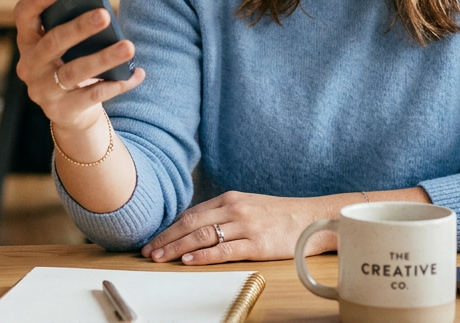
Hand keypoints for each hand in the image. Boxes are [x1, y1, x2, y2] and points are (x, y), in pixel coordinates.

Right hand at [13, 0, 144, 133]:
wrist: (70, 112)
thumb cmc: (70, 64)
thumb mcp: (65, 46)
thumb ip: (71, 26)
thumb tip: (100, 10)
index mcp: (28, 41)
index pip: (24, 16)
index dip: (37, 0)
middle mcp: (30, 66)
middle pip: (53, 43)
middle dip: (79, 28)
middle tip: (104, 15)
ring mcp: (43, 91)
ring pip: (75, 71)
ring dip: (104, 58)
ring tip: (128, 47)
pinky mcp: (62, 110)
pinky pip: (93, 96)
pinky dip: (117, 84)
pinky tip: (135, 74)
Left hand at [142, 191, 339, 264]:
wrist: (311, 217)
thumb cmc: (279, 214)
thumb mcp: (248, 206)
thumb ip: (223, 213)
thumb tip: (195, 226)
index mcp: (229, 199)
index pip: (191, 214)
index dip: (169, 228)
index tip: (153, 241)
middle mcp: (234, 209)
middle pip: (191, 224)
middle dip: (167, 239)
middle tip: (149, 252)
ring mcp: (245, 226)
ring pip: (203, 236)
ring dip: (178, 248)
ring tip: (161, 258)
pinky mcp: (257, 243)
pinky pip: (224, 249)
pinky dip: (204, 255)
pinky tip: (189, 260)